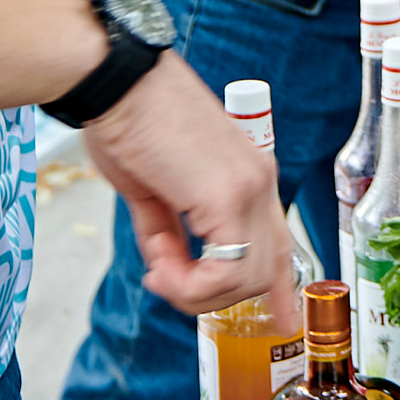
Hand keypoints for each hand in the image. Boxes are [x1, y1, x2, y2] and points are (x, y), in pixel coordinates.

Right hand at [83, 53, 294, 315]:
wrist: (115, 79)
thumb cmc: (126, 118)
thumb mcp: (151, 189)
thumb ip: (168, 230)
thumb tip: (169, 265)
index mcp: (248, 175)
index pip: (281, 245)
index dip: (284, 290)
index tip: (283, 321)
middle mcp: (260, 181)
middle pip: (264, 274)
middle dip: (211, 295)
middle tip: (165, 279)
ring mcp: (249, 188)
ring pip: (247, 280)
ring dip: (195, 291)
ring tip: (157, 267)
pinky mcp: (227, 195)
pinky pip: (224, 271)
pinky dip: (189, 283)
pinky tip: (160, 264)